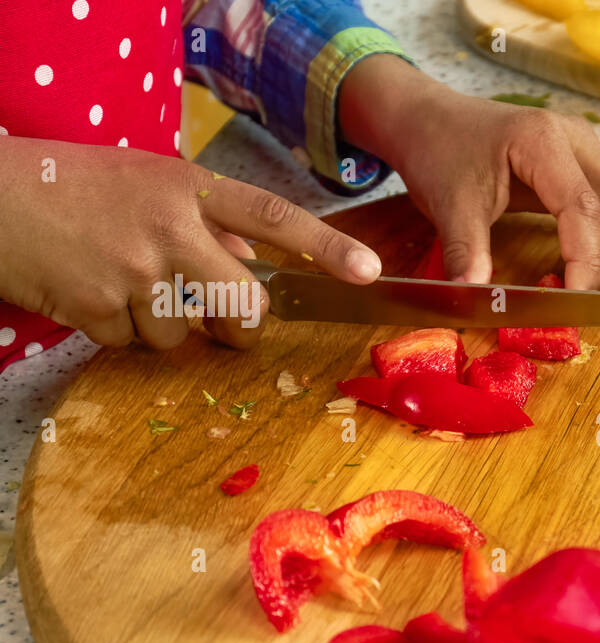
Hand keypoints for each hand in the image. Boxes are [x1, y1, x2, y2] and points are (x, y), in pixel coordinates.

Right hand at [0, 136, 381, 348]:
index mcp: (187, 189)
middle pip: (244, 304)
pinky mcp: (99, 307)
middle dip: (239, 325)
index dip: (326, 247)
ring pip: (184, 335)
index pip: (273, 218)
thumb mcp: (147, 183)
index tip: (369, 271)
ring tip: (121, 283)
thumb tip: (252, 266)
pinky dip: (118, 331)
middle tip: (223, 322)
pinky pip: (134, 345)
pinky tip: (92, 294)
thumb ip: (205, 223)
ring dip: (163, 326)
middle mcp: (169, 228)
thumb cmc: (73, 186)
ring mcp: (134, 271)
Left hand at [340, 56, 599, 289]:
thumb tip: (475, 299)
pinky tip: (582, 259)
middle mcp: (578, 140)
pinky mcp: (590, 167)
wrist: (432, 120)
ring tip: (581, 278)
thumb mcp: (448, 203)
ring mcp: (589, 152)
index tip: (571, 298)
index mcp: (542, 139)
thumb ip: (467, 251)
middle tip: (576, 294)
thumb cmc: (440, 151)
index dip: (586, 258)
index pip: (584, 204)